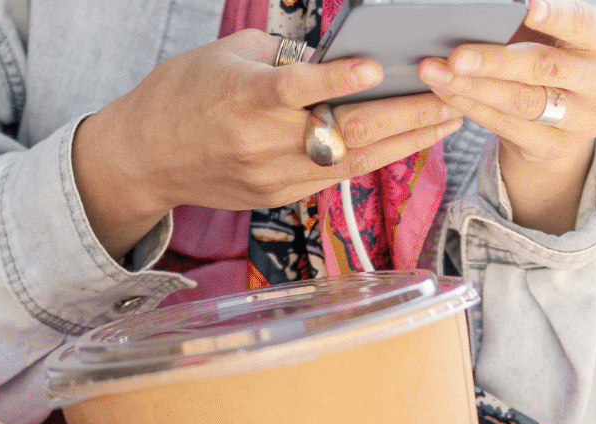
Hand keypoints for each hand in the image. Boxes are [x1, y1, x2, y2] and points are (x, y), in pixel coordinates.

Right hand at [74, 31, 463, 258]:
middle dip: (404, 114)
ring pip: (351, 160)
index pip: (297, 89)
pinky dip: (376, 157)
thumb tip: (336, 56)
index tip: (377, 68)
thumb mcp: (226, 55)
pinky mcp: (278, 196)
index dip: (339, 80)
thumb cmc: (183, 93)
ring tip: (448, 120)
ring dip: (405, 140)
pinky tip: (408, 140)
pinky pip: (337, 176)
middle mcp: (261, 143)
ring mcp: (273, 176)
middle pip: (344, 131)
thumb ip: (282, 55)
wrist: (144, 157)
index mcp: (244, 97)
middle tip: (452, 96)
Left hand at [421, 0, 595, 235]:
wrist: (562, 113)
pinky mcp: (556, 146)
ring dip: (475, 88)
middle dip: (495, 61)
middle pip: (547, 67)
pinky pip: (508, 127)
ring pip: (524, 102)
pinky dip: (473, 107)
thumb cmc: (549, 51)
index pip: (585, 23)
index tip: (527, 5)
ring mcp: (584, 120)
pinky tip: (447, 94)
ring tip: (437, 74)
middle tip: (456, 56)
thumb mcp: (548, 31)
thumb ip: (528, 17)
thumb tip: (486, 9)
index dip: (557, 16)